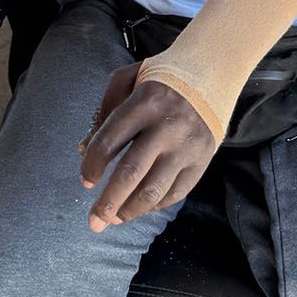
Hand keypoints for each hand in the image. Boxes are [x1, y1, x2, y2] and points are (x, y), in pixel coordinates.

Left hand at [79, 65, 215, 229]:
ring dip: (130, 210)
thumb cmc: (160, 79)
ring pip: (155, 189)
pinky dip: (155, 205)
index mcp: (145, 102)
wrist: (212, 74)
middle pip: (132, 172)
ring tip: (114, 219)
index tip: (86, 181)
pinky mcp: (203, 161)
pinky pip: (176, 193)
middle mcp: (167, 126)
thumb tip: (84, 150)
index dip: (93, 165)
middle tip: (94, 222)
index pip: (111, 140)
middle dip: (108, 202)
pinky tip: (139, 208)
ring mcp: (187, 146)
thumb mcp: (128, 78)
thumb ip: (104, 110)